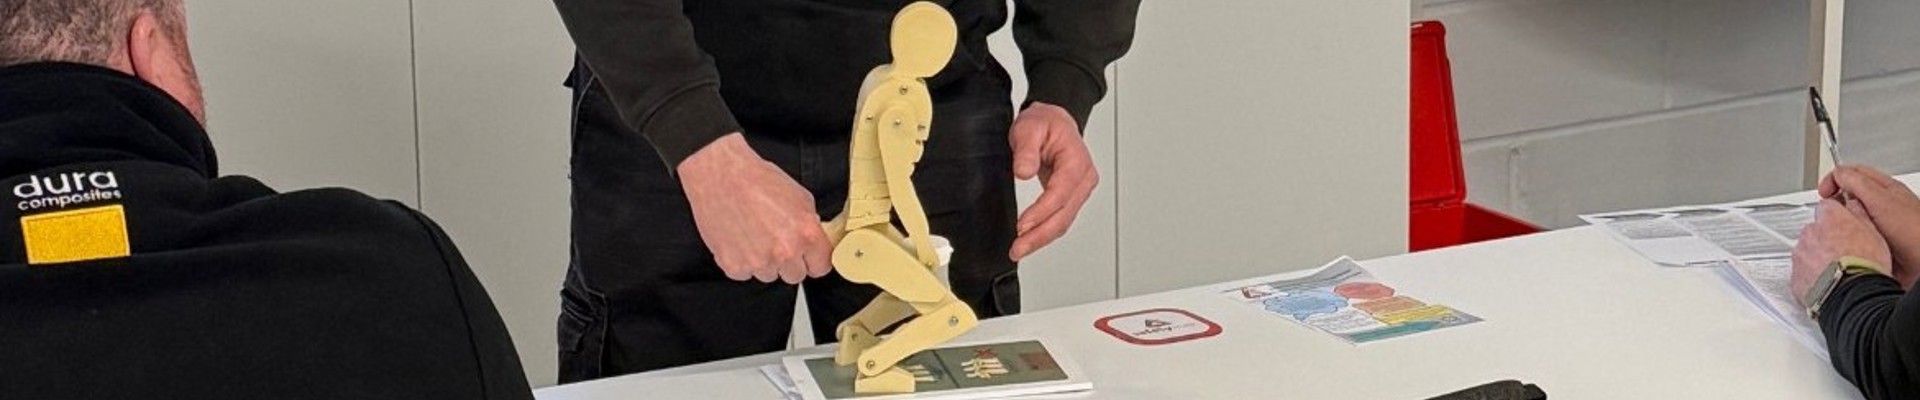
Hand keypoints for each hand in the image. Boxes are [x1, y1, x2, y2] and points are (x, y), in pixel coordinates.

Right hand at [678, 133, 833, 283]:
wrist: (720, 176)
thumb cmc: (756, 180)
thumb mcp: (800, 197)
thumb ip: (810, 225)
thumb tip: (814, 241)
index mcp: (806, 234)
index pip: (820, 267)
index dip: (813, 260)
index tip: (807, 256)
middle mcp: (785, 251)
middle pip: (795, 275)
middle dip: (789, 262)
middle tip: (775, 240)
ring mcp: (759, 262)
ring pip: (769, 275)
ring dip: (765, 262)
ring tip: (754, 234)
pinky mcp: (734, 266)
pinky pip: (745, 273)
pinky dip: (742, 261)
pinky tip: (739, 238)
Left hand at [1009, 102, 1097, 261]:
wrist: (1054, 121)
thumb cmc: (1045, 123)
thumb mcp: (1029, 127)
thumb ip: (1026, 149)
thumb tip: (1023, 172)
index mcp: (1077, 162)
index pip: (1060, 194)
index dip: (1041, 213)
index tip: (1022, 226)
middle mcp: (1083, 179)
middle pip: (1064, 215)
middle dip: (1040, 236)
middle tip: (1017, 249)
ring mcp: (1079, 190)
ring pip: (1063, 222)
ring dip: (1041, 238)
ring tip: (1019, 249)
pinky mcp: (1071, 197)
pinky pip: (1060, 219)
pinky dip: (1044, 232)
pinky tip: (1029, 240)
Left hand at [1791, 199, 1892, 304]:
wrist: (1853, 295)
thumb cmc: (1866, 266)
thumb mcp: (1875, 233)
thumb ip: (1860, 215)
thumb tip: (1854, 206)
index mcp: (1830, 219)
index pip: (1827, 207)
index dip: (1837, 216)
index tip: (1842, 224)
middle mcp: (1809, 234)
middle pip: (1814, 231)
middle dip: (1825, 239)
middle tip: (1844, 253)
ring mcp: (1799, 255)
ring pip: (1806, 252)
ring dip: (1817, 258)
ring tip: (1837, 271)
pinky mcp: (1795, 277)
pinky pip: (1801, 273)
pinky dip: (1811, 277)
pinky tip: (1827, 283)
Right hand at [1822, 165, 1919, 287]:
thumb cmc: (1914, 231)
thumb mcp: (1880, 200)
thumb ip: (1857, 182)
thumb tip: (1837, 174)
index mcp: (1883, 188)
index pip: (1851, 173)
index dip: (1834, 179)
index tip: (1824, 193)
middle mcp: (1880, 204)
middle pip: (1848, 195)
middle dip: (1836, 203)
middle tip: (1832, 212)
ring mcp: (1877, 223)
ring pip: (1848, 217)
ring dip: (1841, 223)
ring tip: (1842, 230)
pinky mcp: (1874, 241)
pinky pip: (1852, 236)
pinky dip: (1846, 239)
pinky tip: (1849, 243)